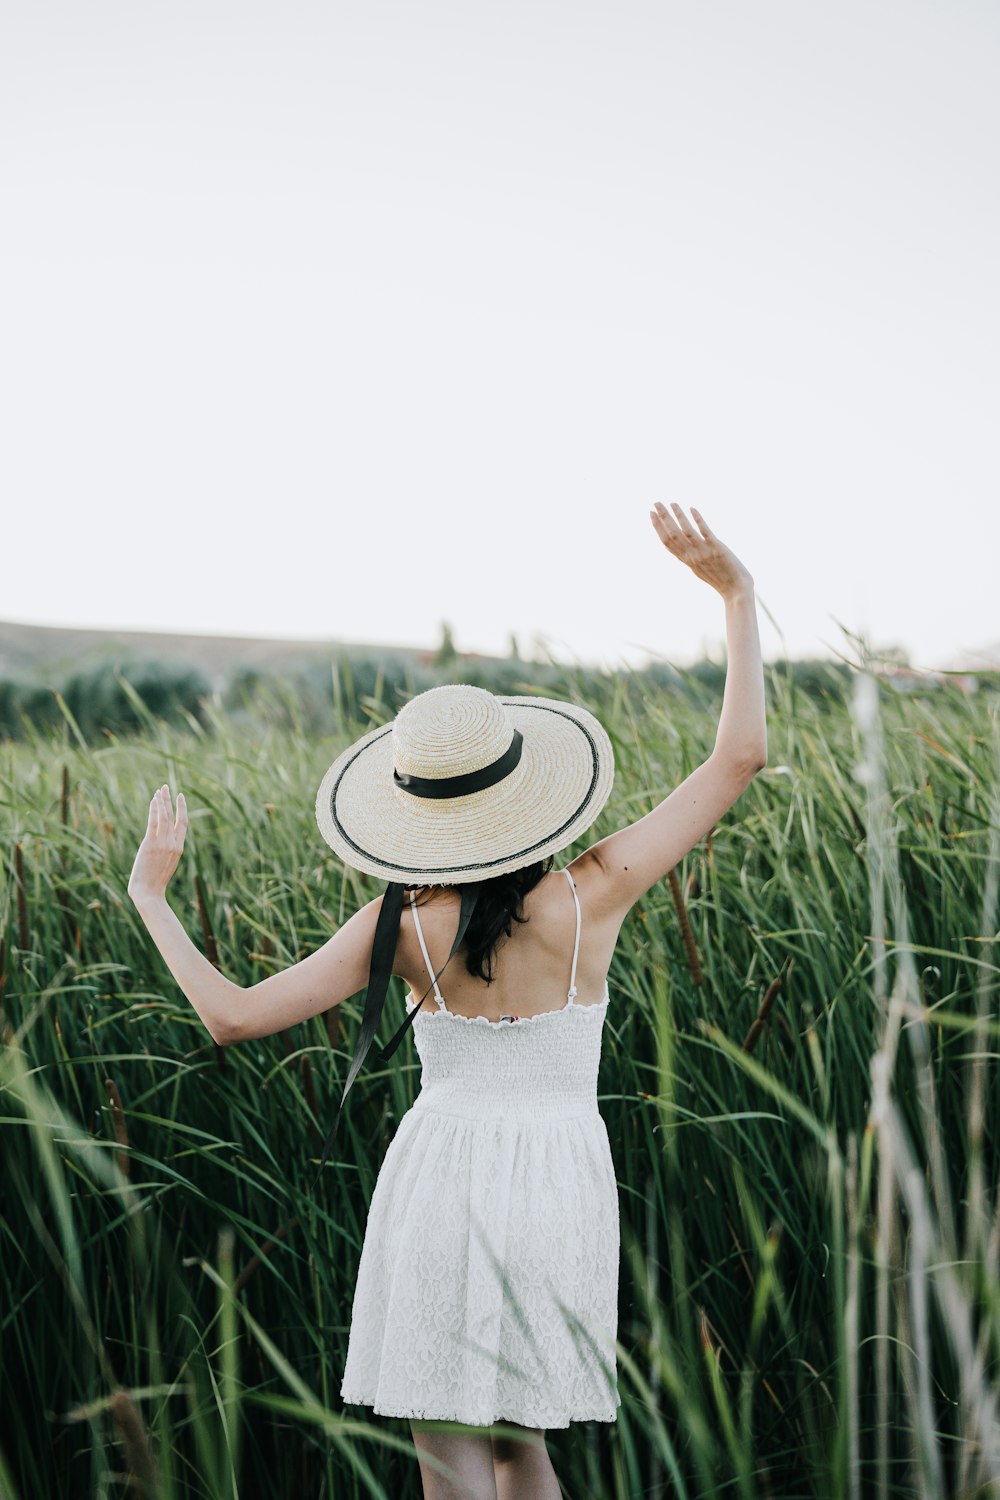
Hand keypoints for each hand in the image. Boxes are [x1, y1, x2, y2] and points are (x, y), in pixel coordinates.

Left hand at [128, 784, 187, 904]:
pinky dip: (154, 810)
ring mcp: (162, 844)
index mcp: (178, 849)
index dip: (182, 808)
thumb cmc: (154, 884)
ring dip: (161, 801)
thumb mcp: (165, 866)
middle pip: (173, 816)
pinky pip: (154, 823)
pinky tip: (153, 800)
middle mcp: (173, 844)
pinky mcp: (150, 844)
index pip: (182, 823)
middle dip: (169, 800)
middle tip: (166, 787)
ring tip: (159, 790)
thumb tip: (160, 846)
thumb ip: (165, 853)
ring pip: (164, 817)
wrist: (149, 894)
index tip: (180, 797)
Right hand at [649, 502, 753, 600]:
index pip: (667, 542)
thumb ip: (691, 558)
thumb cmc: (721, 580)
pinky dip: (698, 519)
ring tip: (672, 502)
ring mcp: (704, 552)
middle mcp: (692, 556)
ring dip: (678, 515)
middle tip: (656, 503)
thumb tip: (684, 549)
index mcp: (687, 561)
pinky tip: (692, 508)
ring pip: (686, 531)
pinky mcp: (717, 548)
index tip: (651, 515)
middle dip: (663, 518)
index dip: (657, 528)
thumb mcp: (700, 570)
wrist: (736, 591)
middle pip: (672, 535)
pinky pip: (705, 531)